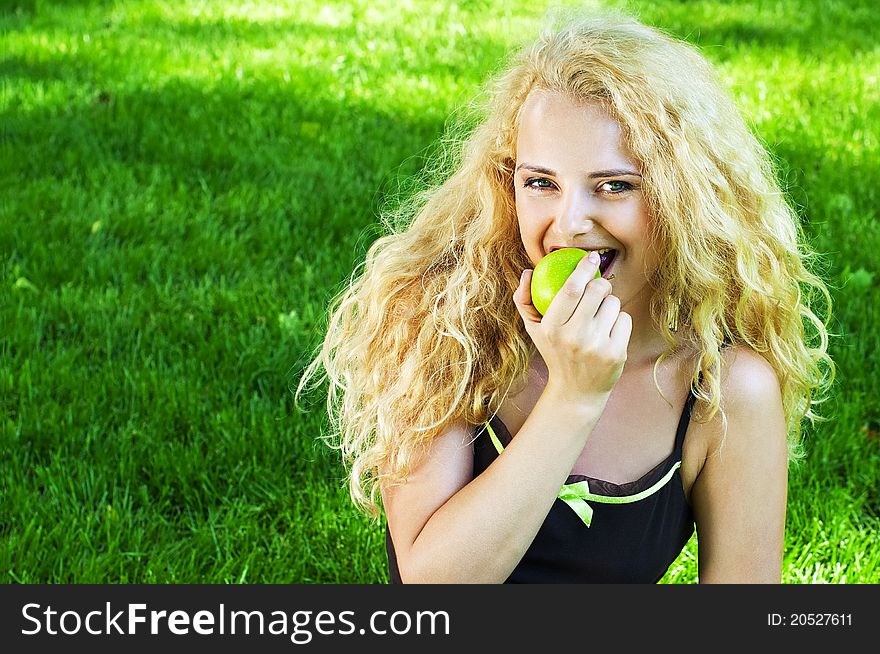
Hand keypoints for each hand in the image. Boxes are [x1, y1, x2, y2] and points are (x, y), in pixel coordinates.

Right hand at [513, 252, 631, 401]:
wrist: (576, 391)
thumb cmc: (554, 352)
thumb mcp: (534, 330)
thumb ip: (524, 300)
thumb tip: (528, 271)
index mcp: (552, 328)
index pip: (570, 290)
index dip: (583, 269)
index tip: (590, 258)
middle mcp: (574, 337)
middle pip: (596, 291)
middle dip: (601, 283)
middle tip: (598, 288)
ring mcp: (597, 346)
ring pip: (613, 304)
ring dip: (609, 304)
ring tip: (599, 318)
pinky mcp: (617, 353)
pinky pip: (625, 319)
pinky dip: (619, 321)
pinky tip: (608, 332)